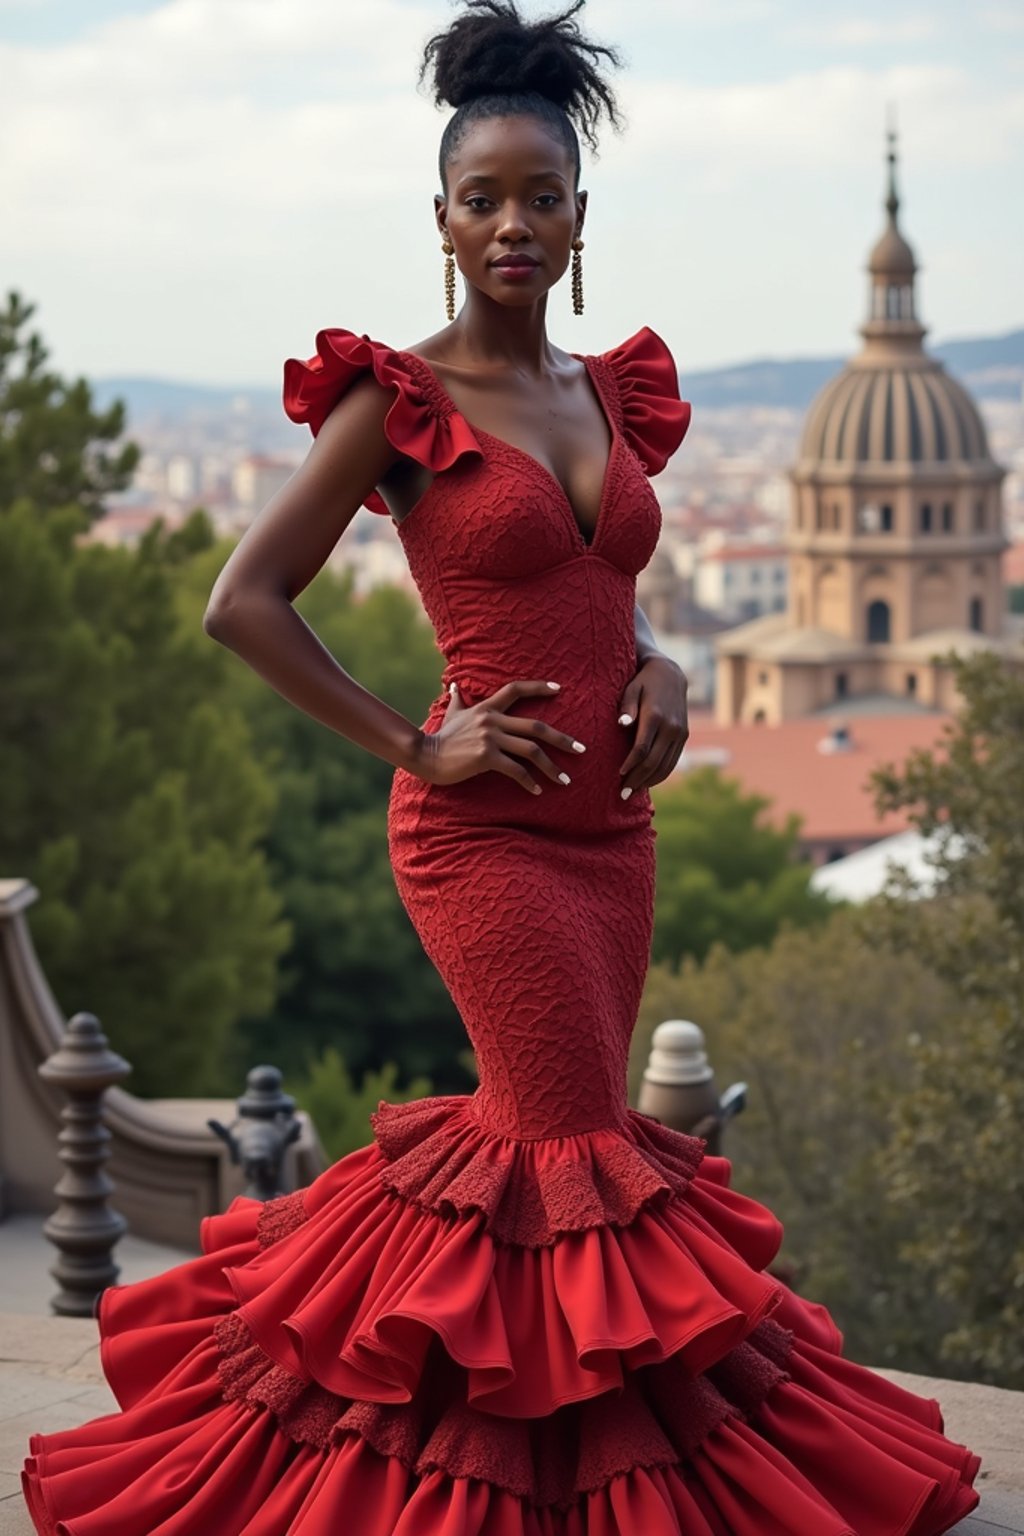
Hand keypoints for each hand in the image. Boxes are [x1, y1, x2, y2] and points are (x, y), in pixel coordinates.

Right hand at [414, 679, 586, 794]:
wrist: (425, 755)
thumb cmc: (441, 738)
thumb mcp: (451, 715)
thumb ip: (457, 700)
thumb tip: (452, 686)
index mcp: (487, 708)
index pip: (516, 689)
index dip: (538, 687)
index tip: (560, 689)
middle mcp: (492, 720)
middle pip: (537, 726)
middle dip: (562, 739)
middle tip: (581, 750)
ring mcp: (490, 738)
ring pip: (531, 751)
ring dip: (552, 767)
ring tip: (565, 780)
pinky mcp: (486, 757)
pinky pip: (516, 770)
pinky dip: (529, 782)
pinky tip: (537, 791)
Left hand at [617, 655, 688, 796]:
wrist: (671, 674)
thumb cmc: (643, 682)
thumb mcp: (632, 688)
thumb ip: (627, 706)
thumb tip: (621, 723)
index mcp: (655, 716)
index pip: (642, 748)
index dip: (630, 765)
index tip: (618, 776)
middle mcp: (671, 726)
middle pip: (653, 761)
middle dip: (637, 779)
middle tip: (623, 794)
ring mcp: (680, 732)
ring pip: (665, 765)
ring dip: (649, 781)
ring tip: (633, 792)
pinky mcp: (684, 736)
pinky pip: (673, 761)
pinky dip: (661, 774)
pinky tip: (648, 782)